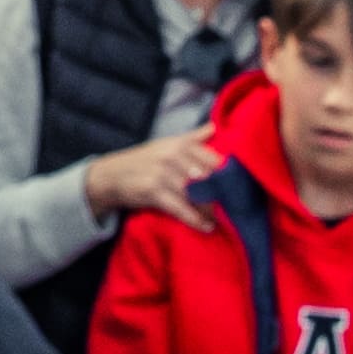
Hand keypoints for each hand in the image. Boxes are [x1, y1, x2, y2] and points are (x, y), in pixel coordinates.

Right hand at [86, 121, 223, 218]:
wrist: (112, 175)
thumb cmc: (145, 160)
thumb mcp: (167, 144)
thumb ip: (193, 138)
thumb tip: (216, 126)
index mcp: (179, 144)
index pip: (212, 159)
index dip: (228, 176)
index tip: (240, 188)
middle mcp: (172, 156)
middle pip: (207, 177)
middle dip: (222, 195)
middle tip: (236, 208)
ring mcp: (161, 173)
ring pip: (195, 194)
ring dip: (211, 210)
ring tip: (222, 220)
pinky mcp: (153, 191)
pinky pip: (180, 208)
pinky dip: (195, 219)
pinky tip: (207, 226)